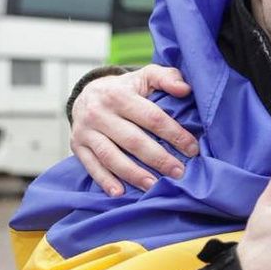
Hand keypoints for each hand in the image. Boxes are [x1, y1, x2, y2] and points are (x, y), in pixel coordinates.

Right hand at [70, 64, 197, 194]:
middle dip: (158, 158)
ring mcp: (86, 131)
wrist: (88, 93)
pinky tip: (120, 193)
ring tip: (153, 186)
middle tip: (178, 172)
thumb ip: (167, 77)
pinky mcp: (77, 146)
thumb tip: (185, 89)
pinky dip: (105, 180)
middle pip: (133, 140)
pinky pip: (91, 166)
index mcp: (119, 95)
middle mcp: (99, 113)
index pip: (152, 117)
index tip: (192, 149)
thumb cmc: (127, 89)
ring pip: (111, 156)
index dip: (174, 134)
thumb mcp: (146, 76)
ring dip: (133, 174)